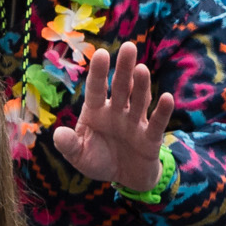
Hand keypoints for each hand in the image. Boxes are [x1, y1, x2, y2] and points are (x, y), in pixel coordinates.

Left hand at [52, 42, 174, 194]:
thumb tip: (58, 134)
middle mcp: (117, 112)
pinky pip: (157, 124)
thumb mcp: (79, 157)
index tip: (101, 53)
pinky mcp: (151, 138)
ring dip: (141, 86)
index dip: (98, 73)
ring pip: (139, 101)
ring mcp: (135, 123)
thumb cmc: (100, 160)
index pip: (96, 89)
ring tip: (142, 69)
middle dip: (124, 69)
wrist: (126, 178)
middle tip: (129, 47)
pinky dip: (162, 112)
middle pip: (121, 87)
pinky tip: (167, 98)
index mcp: (97, 111)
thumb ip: (69, 146)